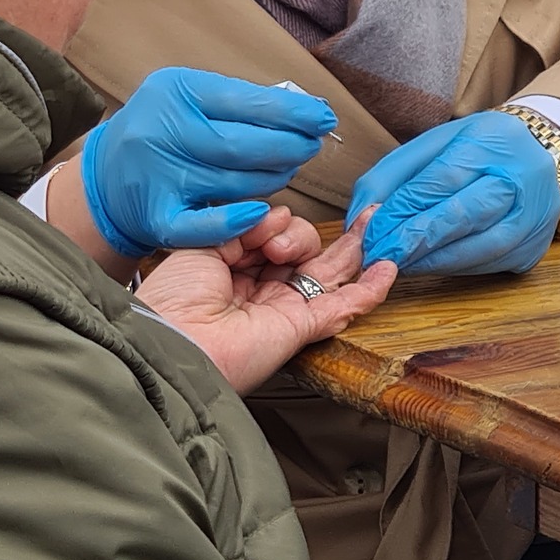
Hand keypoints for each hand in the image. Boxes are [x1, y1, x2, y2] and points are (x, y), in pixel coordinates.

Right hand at [80, 66, 337, 256]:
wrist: (107, 175)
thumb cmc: (162, 129)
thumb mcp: (189, 97)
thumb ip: (239, 102)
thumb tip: (305, 110)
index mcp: (174, 92)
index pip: (244, 101)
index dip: (291, 112)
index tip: (323, 117)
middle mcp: (162, 133)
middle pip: (240, 144)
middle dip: (288, 146)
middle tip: (313, 145)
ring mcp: (158, 178)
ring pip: (232, 182)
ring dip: (272, 178)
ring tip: (290, 167)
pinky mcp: (157, 217)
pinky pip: (203, 225)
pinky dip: (236, 220)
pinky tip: (263, 212)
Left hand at [136, 207, 397, 392]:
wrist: (173, 342)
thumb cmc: (173, 298)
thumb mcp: (203, 244)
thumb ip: (244, 226)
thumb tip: (277, 217)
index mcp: (231, 269)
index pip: (270, 237)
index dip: (274, 222)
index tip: (264, 224)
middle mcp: (259, 289)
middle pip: (303, 253)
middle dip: (310, 233)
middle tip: (315, 224)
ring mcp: (283, 308)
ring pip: (327, 274)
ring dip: (350, 247)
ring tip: (368, 221)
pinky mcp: (301, 327)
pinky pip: (341, 307)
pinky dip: (367, 289)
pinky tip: (386, 268)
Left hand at [347, 110, 559, 275]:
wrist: (540, 152)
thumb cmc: (479, 147)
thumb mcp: (435, 143)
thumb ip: (393, 175)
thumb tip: (361, 216)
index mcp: (492, 143)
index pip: (442, 180)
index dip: (404, 208)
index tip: (372, 229)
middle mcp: (520, 180)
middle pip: (463, 215)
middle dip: (414, 239)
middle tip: (379, 254)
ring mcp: (533, 217)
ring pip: (478, 247)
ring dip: (431, 260)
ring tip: (397, 263)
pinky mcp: (533, 248)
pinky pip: (488, 264)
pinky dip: (453, 267)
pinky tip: (427, 264)